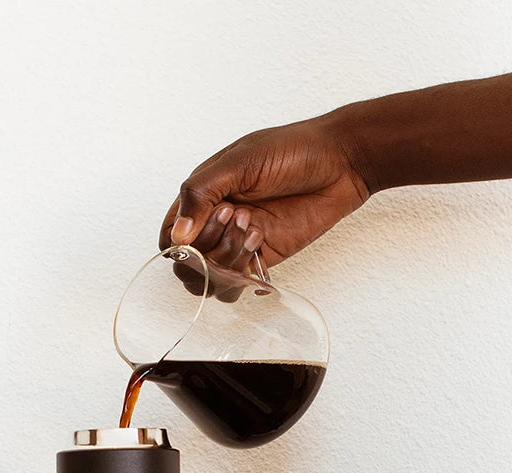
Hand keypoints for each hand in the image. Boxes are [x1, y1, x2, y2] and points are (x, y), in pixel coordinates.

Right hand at [160, 114, 370, 269]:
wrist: (342, 163)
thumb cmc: (292, 150)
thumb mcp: (239, 162)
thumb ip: (201, 194)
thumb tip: (177, 236)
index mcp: (203, 196)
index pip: (170, 236)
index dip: (177, 243)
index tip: (196, 232)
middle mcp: (216, 223)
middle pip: (188, 264)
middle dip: (206, 249)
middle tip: (236, 217)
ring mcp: (238, 243)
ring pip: (212, 279)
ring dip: (226, 260)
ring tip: (252, 227)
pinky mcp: (262, 259)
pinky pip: (238, 284)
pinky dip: (242, 274)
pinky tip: (260, 243)